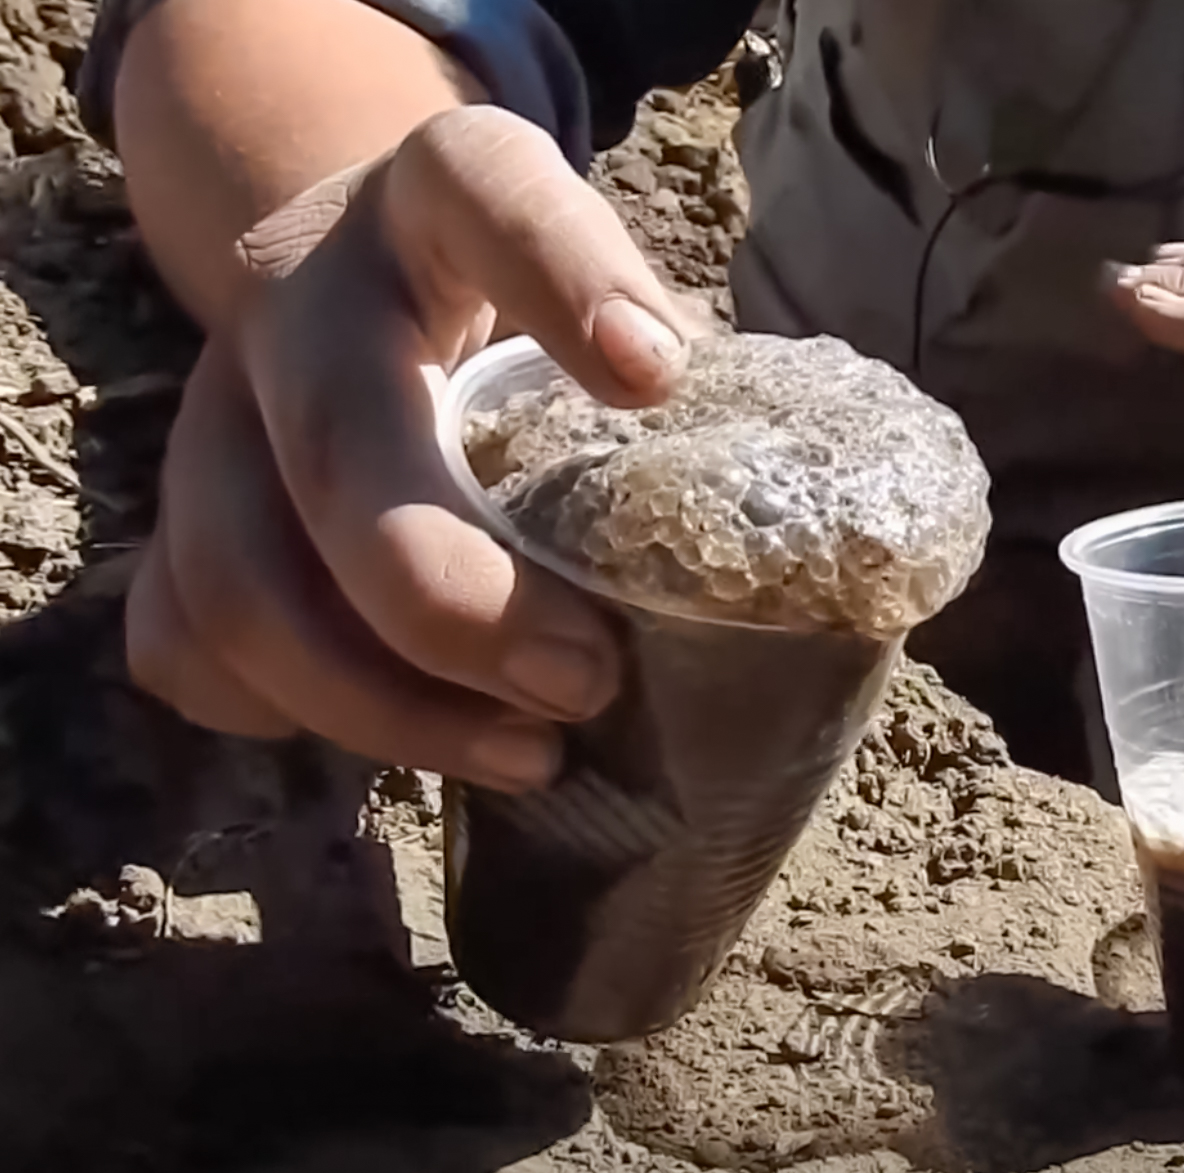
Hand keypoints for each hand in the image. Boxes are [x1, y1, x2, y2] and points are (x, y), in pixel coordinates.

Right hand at [125, 105, 707, 790]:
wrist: (371, 277)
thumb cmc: (534, 312)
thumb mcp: (613, 294)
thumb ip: (684, 381)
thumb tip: (785, 558)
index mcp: (439, 200)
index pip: (492, 191)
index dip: (568, 277)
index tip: (655, 375)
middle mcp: (306, 293)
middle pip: (338, 441)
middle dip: (456, 598)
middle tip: (584, 683)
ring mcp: (217, 407)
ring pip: (240, 576)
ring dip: (386, 702)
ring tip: (532, 753)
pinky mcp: (181, 512)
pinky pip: (186, 640)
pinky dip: (292, 714)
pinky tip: (412, 735)